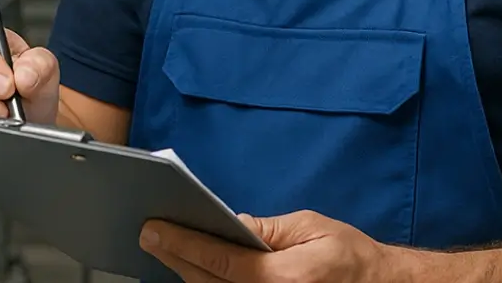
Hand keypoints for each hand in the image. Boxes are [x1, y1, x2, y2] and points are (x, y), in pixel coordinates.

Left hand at [140, 210, 400, 282]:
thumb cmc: (350, 257)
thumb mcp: (312, 228)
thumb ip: (268, 229)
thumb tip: (232, 225)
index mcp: (285, 278)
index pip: (221, 260)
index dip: (184, 244)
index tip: (155, 229)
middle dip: (177, 258)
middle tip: (151, 235)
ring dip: (188, 275)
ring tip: (167, 251)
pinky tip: (194, 271)